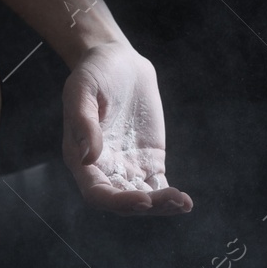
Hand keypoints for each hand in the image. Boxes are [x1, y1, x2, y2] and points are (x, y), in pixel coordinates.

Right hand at [61, 41, 192, 214]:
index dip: (119, 201)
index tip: (145, 199)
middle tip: (174, 199)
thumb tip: (89, 158)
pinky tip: (186, 203)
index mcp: (81, 158)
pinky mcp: (148, 161)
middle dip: (148, 205)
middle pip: (123, 202)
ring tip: (184, 203)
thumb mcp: (82, 90)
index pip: (98, 193)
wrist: (117, 61)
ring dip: (162, 206)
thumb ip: (84, 122)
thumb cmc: (93, 72)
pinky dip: (170, 199)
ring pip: (143, 199)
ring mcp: (127, 167)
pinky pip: (157, 186)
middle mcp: (103, 169)